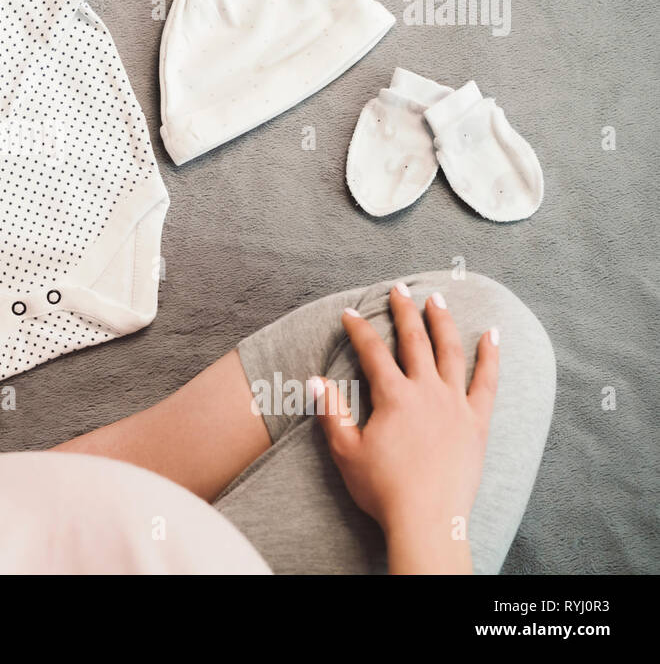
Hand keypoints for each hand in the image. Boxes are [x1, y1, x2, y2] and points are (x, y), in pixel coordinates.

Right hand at [312, 283, 498, 573]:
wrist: (429, 521)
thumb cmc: (383, 489)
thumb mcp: (346, 451)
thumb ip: (332, 411)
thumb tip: (317, 380)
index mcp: (393, 397)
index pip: (372, 351)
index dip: (358, 329)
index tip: (350, 312)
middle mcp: (427, 392)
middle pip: (415, 340)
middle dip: (404, 311)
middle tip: (398, 289)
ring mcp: (456, 405)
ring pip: (451, 352)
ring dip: (443, 322)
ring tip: (437, 300)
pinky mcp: (477, 422)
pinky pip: (487, 382)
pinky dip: (490, 356)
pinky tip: (492, 336)